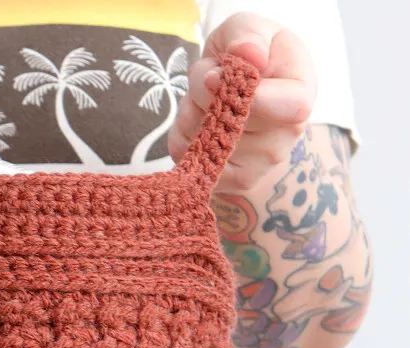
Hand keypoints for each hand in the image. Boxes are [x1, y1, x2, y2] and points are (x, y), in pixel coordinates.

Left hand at [169, 13, 316, 193]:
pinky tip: (200, 123)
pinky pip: (186, 154)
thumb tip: (247, 56)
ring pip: (202, 138)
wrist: (243, 94)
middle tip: (213, 77)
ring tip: (209, 101)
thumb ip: (248, 35)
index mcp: (302, 95)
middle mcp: (285, 138)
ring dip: (190, 112)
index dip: (251, 95)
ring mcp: (257, 166)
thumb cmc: (249, 57)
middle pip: (231, 121)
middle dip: (205, 92)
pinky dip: (182, 133)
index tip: (220, 77)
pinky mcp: (226, 182)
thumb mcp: (248, 29)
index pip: (289, 107)